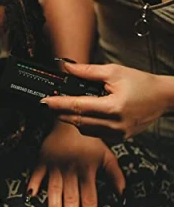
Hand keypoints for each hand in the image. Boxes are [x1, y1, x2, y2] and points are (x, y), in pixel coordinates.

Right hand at [27, 122, 124, 206]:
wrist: (70, 118)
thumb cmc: (89, 138)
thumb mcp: (107, 154)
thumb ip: (116, 175)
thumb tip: (123, 196)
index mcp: (87, 170)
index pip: (90, 199)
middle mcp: (71, 170)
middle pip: (71, 198)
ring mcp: (55, 165)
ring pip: (55, 190)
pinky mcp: (43, 159)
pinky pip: (37, 174)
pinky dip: (33, 184)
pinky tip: (29, 196)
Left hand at [42, 62, 169, 140]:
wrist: (163, 98)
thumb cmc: (142, 84)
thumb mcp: (114, 72)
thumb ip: (87, 71)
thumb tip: (67, 68)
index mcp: (113, 107)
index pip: (77, 106)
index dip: (57, 104)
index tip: (44, 102)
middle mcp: (114, 124)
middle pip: (77, 121)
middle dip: (59, 112)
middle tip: (48, 104)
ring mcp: (116, 134)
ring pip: (83, 129)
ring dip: (71, 118)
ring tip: (63, 107)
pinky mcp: (118, 139)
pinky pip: (93, 134)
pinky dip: (84, 124)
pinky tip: (82, 114)